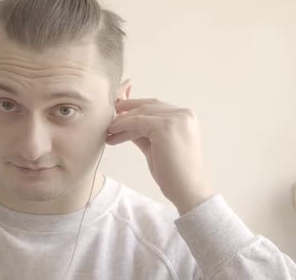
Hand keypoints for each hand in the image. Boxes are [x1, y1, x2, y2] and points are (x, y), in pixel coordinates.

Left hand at [106, 98, 213, 213]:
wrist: (186, 189)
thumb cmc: (173, 172)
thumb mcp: (156, 146)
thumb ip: (144, 132)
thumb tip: (125, 123)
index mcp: (186, 117)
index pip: (157, 106)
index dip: (137, 107)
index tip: (119, 112)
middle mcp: (184, 114)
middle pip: (149, 106)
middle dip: (127, 110)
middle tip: (110, 116)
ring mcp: (176, 118)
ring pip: (141, 114)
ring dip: (122, 121)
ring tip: (109, 130)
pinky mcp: (165, 126)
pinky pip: (137, 122)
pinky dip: (123, 126)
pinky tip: (112, 132)